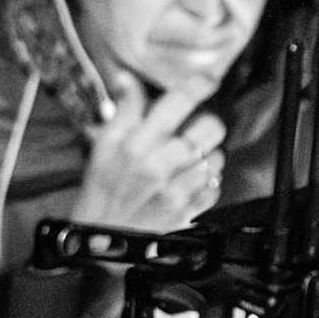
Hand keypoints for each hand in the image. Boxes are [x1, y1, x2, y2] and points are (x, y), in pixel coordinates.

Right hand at [69, 68, 227, 232]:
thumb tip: (128, 79)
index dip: (200, 84)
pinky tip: (188, 181)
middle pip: (210, 127)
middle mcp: (160, 164)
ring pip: (216, 157)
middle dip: (205, 123)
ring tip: (186, 160)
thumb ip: (123, 110)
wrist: (102, 238)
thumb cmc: (102, 189)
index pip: (179, 102)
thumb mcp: (104, 145)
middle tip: (192, 129)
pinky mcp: (188, 210)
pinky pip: (216, 185)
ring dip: (206, 154)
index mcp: (137, 143)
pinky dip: (207, 181)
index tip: (208, 79)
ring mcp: (177, 190)